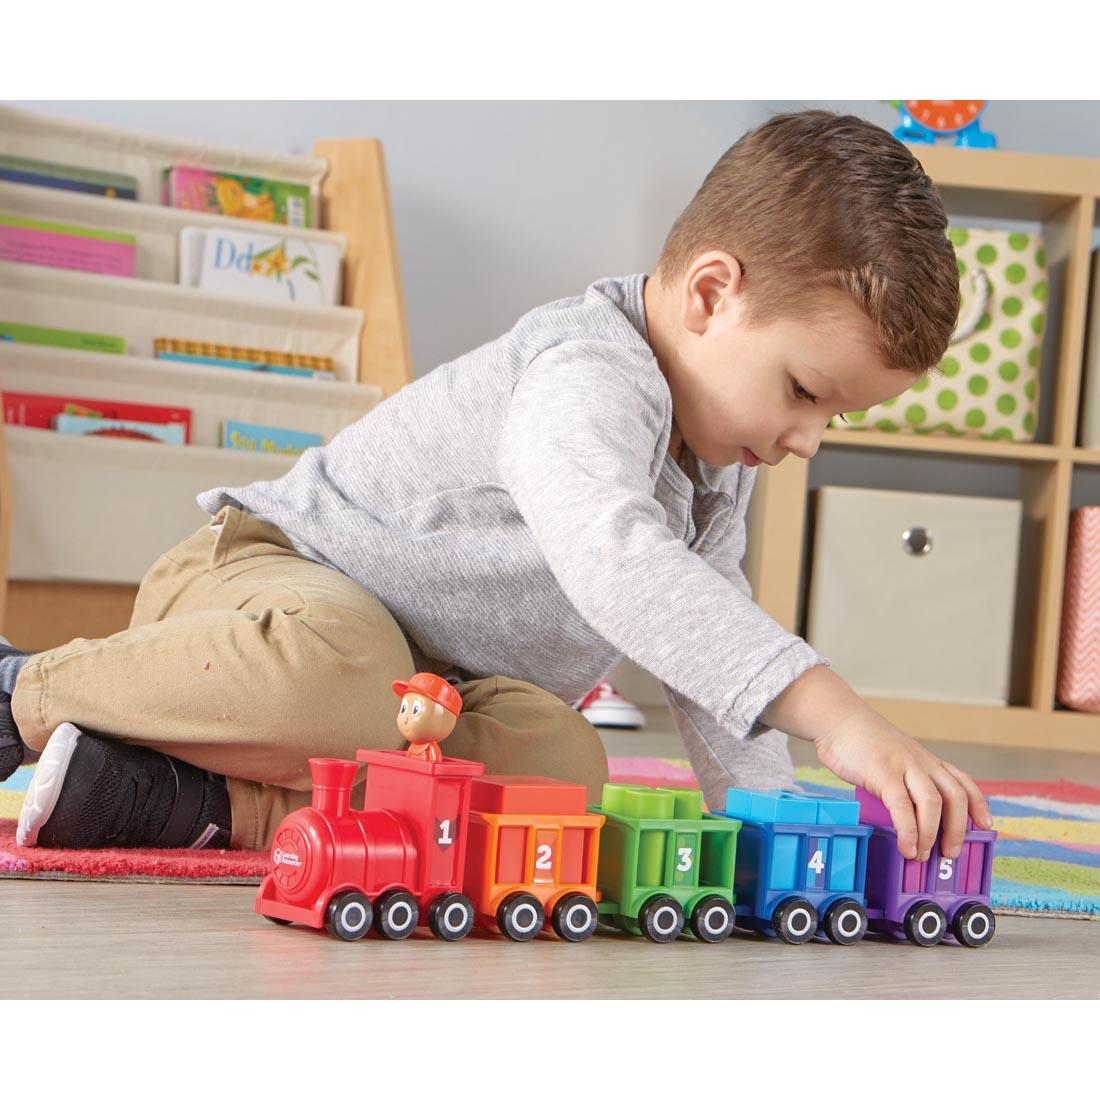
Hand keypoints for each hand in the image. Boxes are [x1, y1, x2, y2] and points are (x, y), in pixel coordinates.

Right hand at [760, 665, 992, 859]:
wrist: (837, 717)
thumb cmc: (859, 740)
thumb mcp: (891, 757)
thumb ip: (901, 780)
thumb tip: (904, 813)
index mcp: (924, 760)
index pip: (962, 781)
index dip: (978, 804)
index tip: (986, 824)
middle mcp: (920, 762)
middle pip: (954, 796)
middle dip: (958, 829)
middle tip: (950, 853)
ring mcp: (903, 766)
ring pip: (933, 803)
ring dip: (932, 834)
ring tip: (924, 855)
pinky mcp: (882, 772)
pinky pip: (902, 806)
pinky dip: (908, 830)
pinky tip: (906, 846)